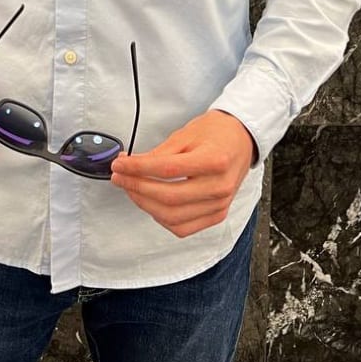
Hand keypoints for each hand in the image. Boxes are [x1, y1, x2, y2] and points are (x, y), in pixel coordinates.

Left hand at [109, 110, 256, 238]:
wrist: (241, 140)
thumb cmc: (216, 133)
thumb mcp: (185, 134)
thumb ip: (158, 153)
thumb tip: (130, 165)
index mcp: (214, 160)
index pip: (167, 169)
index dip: (137, 169)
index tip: (119, 164)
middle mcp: (219, 186)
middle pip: (168, 197)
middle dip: (136, 187)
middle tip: (119, 177)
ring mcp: (219, 204)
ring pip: (173, 216)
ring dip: (145, 204)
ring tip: (131, 188)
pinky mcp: (217, 215)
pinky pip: (183, 228)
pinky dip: (161, 218)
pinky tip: (150, 203)